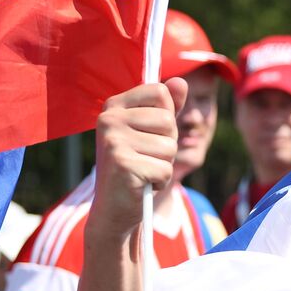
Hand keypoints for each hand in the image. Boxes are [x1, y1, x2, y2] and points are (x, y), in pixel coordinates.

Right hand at [87, 78, 187, 240]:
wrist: (113, 208)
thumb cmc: (137, 164)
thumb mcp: (152, 131)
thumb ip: (167, 107)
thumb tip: (181, 82)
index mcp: (114, 106)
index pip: (160, 92)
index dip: (166, 116)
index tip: (148, 133)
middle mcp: (108, 120)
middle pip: (168, 121)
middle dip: (167, 144)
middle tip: (145, 157)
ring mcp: (113, 142)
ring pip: (170, 147)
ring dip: (164, 164)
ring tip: (143, 170)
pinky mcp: (122, 165)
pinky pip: (165, 169)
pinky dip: (160, 181)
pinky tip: (141, 185)